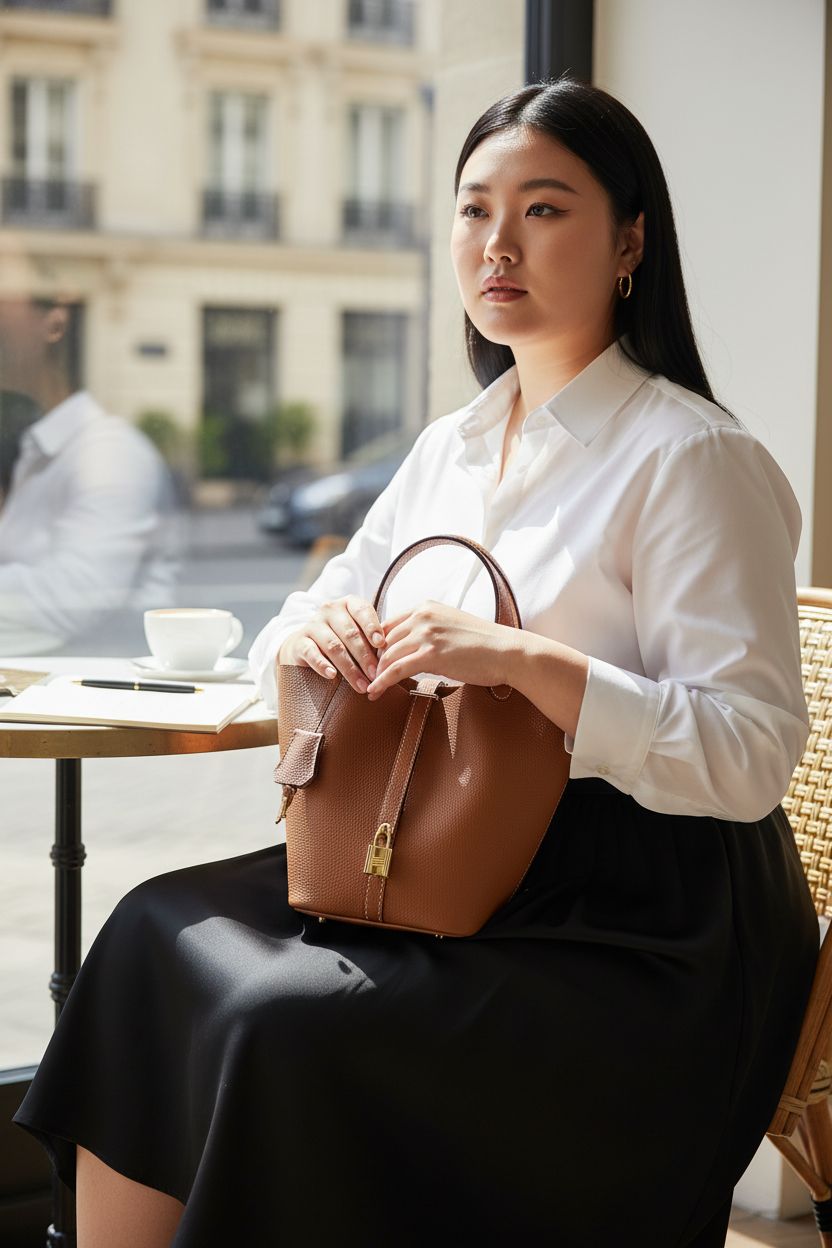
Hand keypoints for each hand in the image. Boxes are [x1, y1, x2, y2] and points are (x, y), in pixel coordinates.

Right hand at [277, 595, 387, 694]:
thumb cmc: (342, 640)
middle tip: (375, 675)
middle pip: (350, 633)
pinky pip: (312, 653)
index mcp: (348, 604)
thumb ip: (372, 641)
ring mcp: (312, 625)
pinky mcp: (299, 642)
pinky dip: (322, 665)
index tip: (382, 645)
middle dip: (365, 656)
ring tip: (361, 685)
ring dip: (349, 668)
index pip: (362, 611)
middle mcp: (329, 610)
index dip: (373, 627)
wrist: (306, 645)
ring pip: (334, 646)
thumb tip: (390, 658)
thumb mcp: (358, 634)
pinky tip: (332, 675)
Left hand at [366, 600, 514, 700]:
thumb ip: (430, 631)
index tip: (371, 662)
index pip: (388, 625)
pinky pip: (395, 670)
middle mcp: (422, 616)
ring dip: (374, 674)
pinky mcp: (430, 654)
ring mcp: (426, 634)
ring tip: (367, 688)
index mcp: (426, 608)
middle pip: (383, 641)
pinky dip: (381, 682)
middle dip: (372, 661)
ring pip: (386, 656)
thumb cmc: (485, 644)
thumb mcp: (452, 626)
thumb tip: (415, 647)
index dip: (377, 645)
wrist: (507, 651)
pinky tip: (374, 692)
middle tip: (364, 678)